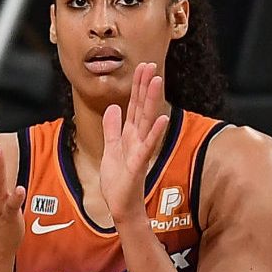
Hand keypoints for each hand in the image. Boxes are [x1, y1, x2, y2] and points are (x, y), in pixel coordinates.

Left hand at [100, 62, 169, 223]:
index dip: (137, 86)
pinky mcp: (138, 164)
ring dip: (151, 101)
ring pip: (146, 121)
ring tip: (157, 81)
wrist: (120, 207)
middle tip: (151, 64)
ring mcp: (139, 151)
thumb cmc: (118, 182)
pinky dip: (154, 132)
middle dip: (145, 86)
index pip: (133, 106)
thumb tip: (113, 109)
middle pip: (141, 108)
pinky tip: (161, 118)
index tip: (142, 67)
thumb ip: (112, 129)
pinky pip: (147, 146)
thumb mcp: (110, 150)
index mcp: (129, 135)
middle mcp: (137, 140)